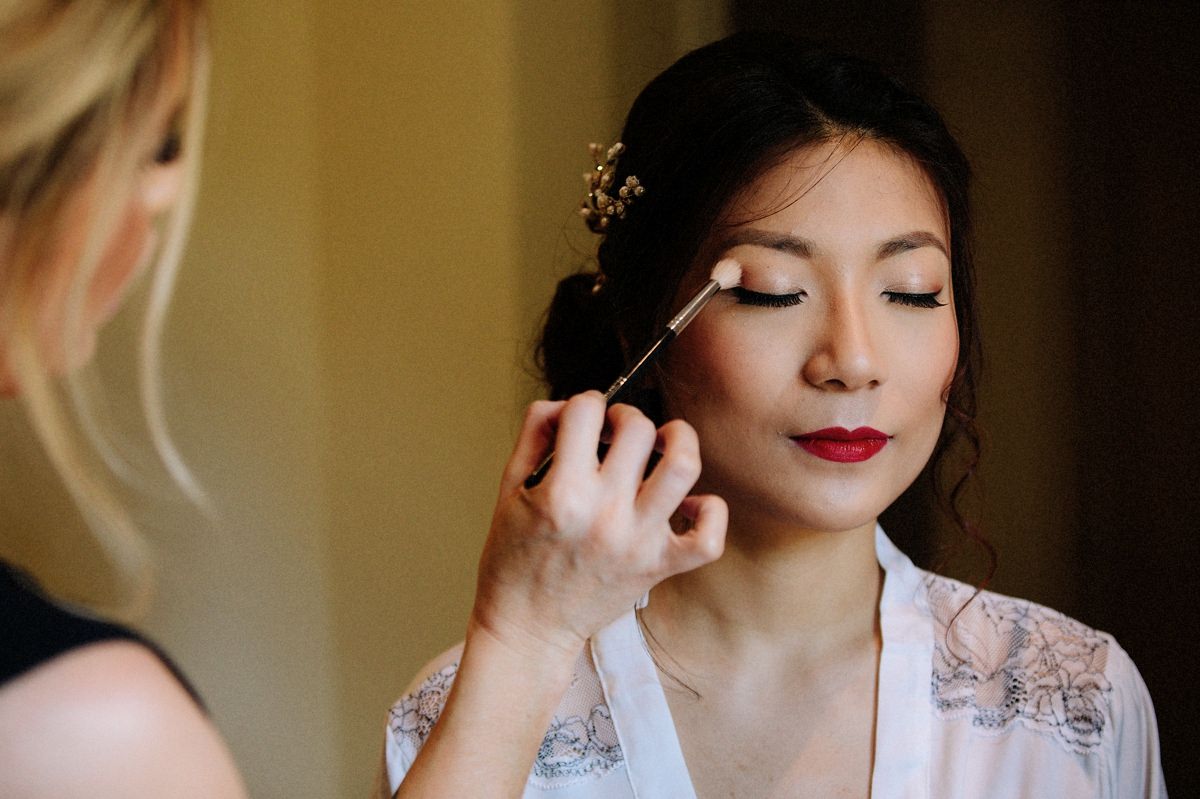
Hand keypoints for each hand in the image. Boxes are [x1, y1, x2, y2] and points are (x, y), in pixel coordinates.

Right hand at [470, 392, 726, 661]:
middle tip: (614, 434)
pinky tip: (684, 503)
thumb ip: (533, 435)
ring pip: (684, 466)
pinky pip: (709, 535)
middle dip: (624, 417)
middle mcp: (604, 513)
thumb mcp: (506, 491)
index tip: (583, 419)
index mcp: (561, 492)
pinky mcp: (659, 567)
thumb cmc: (512, 561)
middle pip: (638, 428)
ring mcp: (638, 541)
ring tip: (662, 443)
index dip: (584, 403)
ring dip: (677, 440)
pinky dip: (707, 511)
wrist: (527, 630)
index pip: (586, 410)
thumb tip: (566, 403)